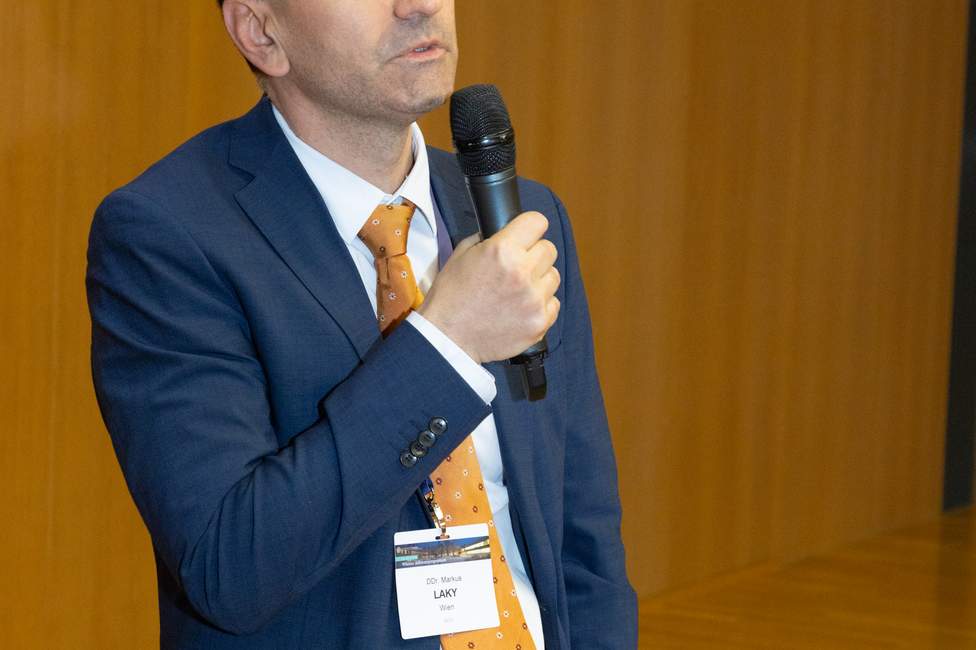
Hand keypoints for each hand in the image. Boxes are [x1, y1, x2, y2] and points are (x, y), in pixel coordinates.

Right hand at [417, 211, 560, 363]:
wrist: (448, 338)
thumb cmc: (450, 297)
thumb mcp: (460, 255)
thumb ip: (486, 239)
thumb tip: (505, 233)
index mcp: (502, 250)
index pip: (537, 222)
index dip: (530, 227)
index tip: (527, 235)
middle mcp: (522, 272)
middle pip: (550, 249)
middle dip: (535, 254)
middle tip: (518, 266)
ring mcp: (534, 299)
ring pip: (554, 276)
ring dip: (540, 280)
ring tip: (518, 291)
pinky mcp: (539, 322)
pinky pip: (554, 303)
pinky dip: (541, 304)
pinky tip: (521, 308)